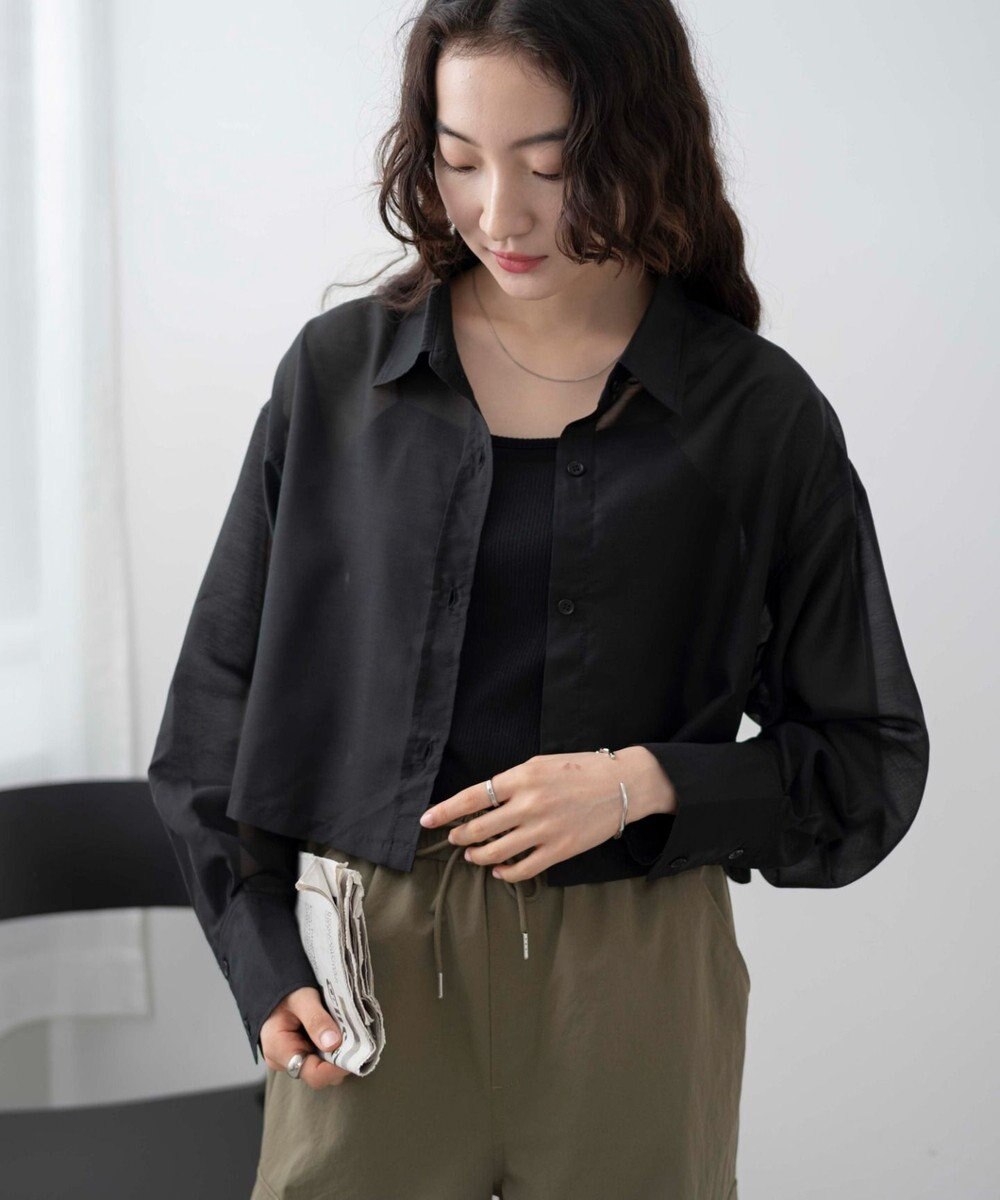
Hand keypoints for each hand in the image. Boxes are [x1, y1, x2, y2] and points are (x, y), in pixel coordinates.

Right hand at [259, 986, 349, 1088]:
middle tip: (357, 1041)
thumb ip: (316, 1019)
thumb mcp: (301, 998)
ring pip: (323, 1067)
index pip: (313, 1074)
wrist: (274, 985)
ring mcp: (294, 1059)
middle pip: (320, 1074)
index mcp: (279, 1051)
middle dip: (341, 1061)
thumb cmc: (285, 991)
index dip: (337, 1068)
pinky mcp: (303, 1052)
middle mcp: (285, 1062)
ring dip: (339, 1054)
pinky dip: (335, 1048)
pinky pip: (322, 1058)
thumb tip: (334, 1043)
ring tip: (351, 1035)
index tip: (357, 1053)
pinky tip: (342, 1034)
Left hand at [419, 747, 676, 882]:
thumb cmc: (580, 769)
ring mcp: (544, 830)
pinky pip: (523, 869)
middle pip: (479, 829)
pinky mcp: (560, 850)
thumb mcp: (541, 763)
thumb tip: (483, 800)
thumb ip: (512, 781)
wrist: (622, 785)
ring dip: (478, 855)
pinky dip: (505, 872)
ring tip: (473, 854)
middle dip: (460, 836)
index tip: (427, 820)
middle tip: (455, 838)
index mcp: (522, 778)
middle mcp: (529, 805)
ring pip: (496, 852)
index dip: (445, 811)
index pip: (472, 798)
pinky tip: (499, 870)